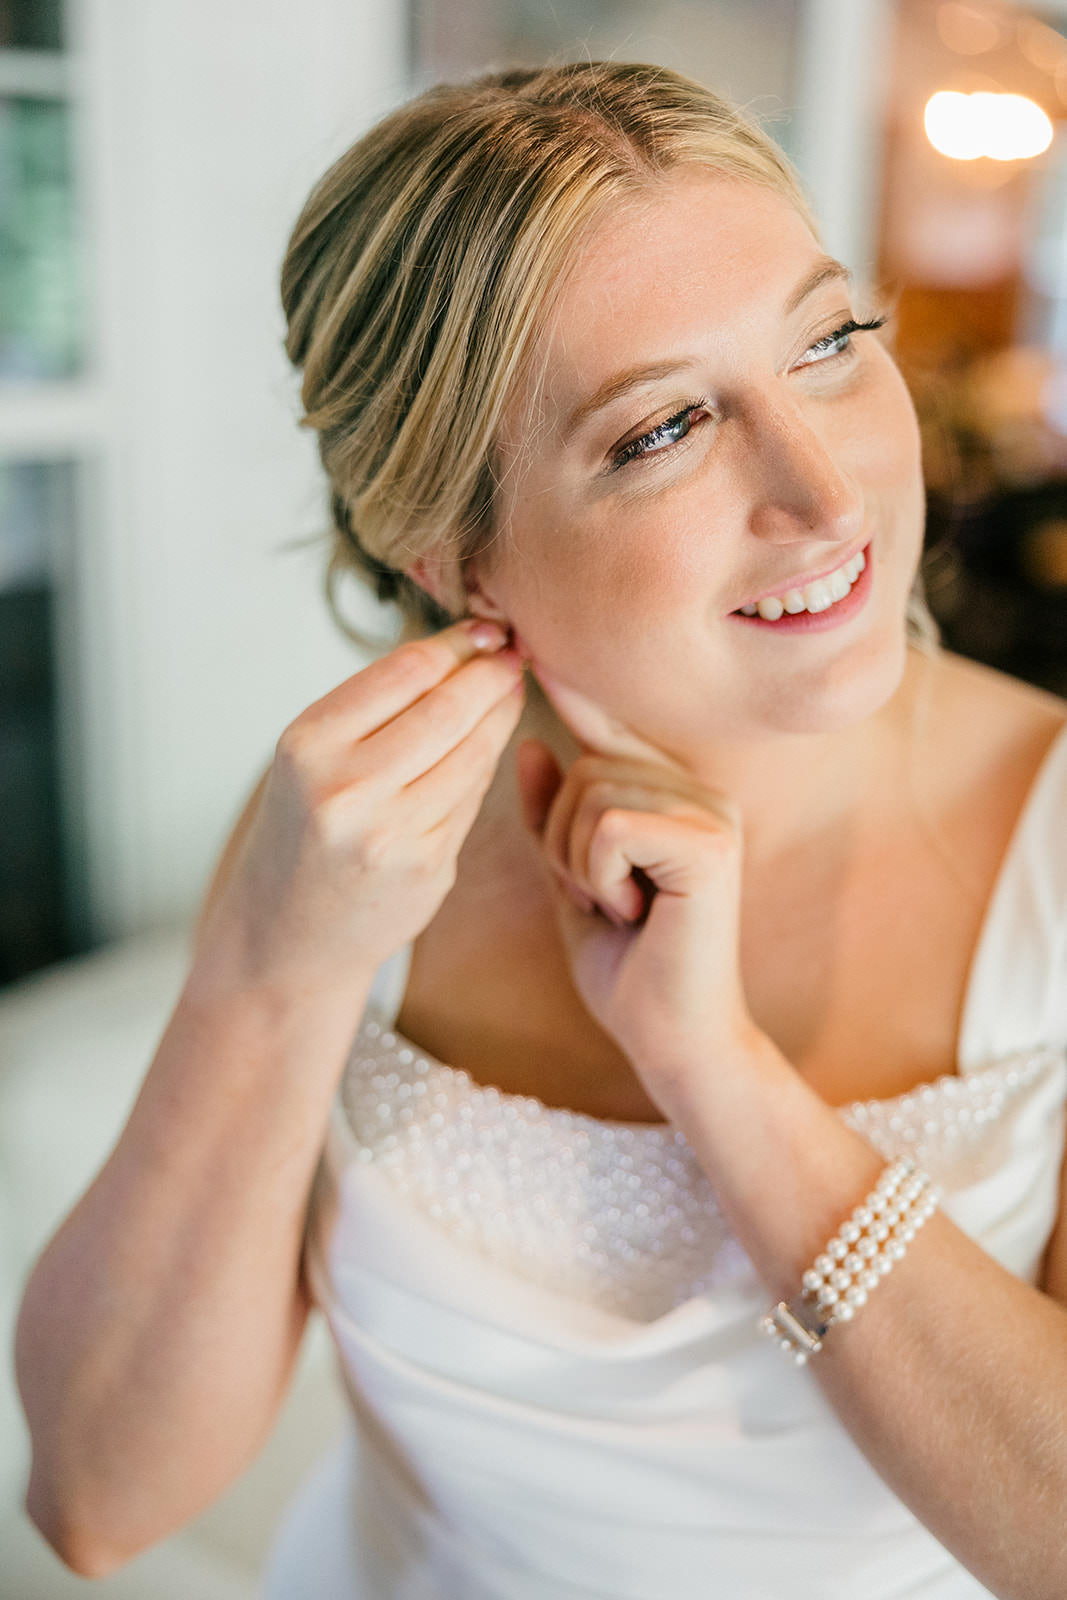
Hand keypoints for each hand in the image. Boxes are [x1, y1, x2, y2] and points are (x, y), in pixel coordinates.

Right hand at [205, 619, 524, 991]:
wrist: (288, 935)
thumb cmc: (305, 832)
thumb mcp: (312, 759)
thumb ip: (375, 709)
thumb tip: (465, 649)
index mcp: (308, 745)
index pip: (402, 671)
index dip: (456, 644)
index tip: (486, 630)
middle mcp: (345, 788)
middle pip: (446, 708)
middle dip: (491, 674)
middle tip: (515, 654)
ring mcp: (390, 833)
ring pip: (471, 753)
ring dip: (501, 716)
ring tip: (511, 691)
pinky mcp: (427, 868)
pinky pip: (471, 799)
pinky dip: (485, 766)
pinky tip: (489, 747)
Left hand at [516, 660, 758, 1093]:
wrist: (669, 1037)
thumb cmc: (622, 965)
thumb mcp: (570, 878)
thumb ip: (553, 814)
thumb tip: (530, 743)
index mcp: (669, 792)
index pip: (609, 728)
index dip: (572, 688)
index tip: (530, 637)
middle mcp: (697, 788)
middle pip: (583, 766)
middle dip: (560, 840)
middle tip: (601, 898)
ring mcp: (710, 811)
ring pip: (589, 794)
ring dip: (577, 864)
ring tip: (619, 907)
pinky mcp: (709, 842)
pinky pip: (609, 826)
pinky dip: (598, 876)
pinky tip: (633, 912)